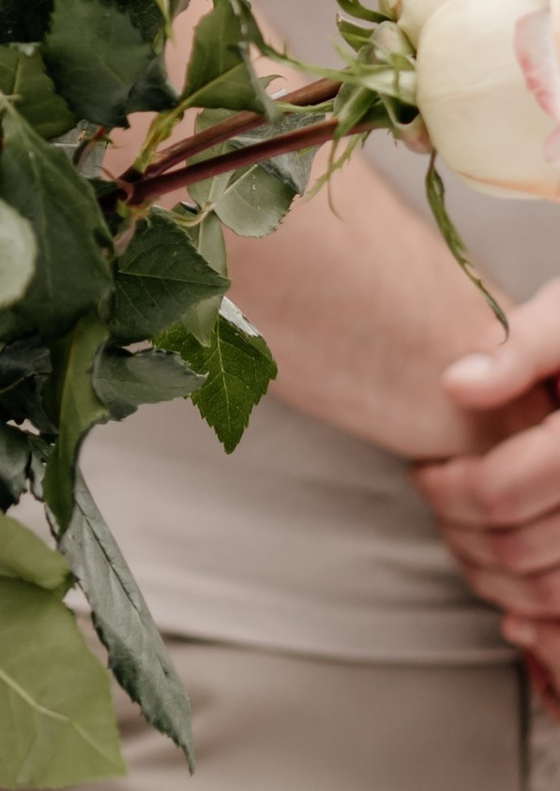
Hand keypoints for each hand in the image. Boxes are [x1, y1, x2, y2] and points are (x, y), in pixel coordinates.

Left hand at [412, 286, 559, 696]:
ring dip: (488, 577)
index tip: (425, 468)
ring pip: (546, 592)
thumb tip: (455, 385)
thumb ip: (519, 349)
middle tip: (437, 499)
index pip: (499, 491)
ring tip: (463, 535)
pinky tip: (510, 598)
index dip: (447, 487)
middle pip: (515, 546)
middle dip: (457, 528)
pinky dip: (538, 622)